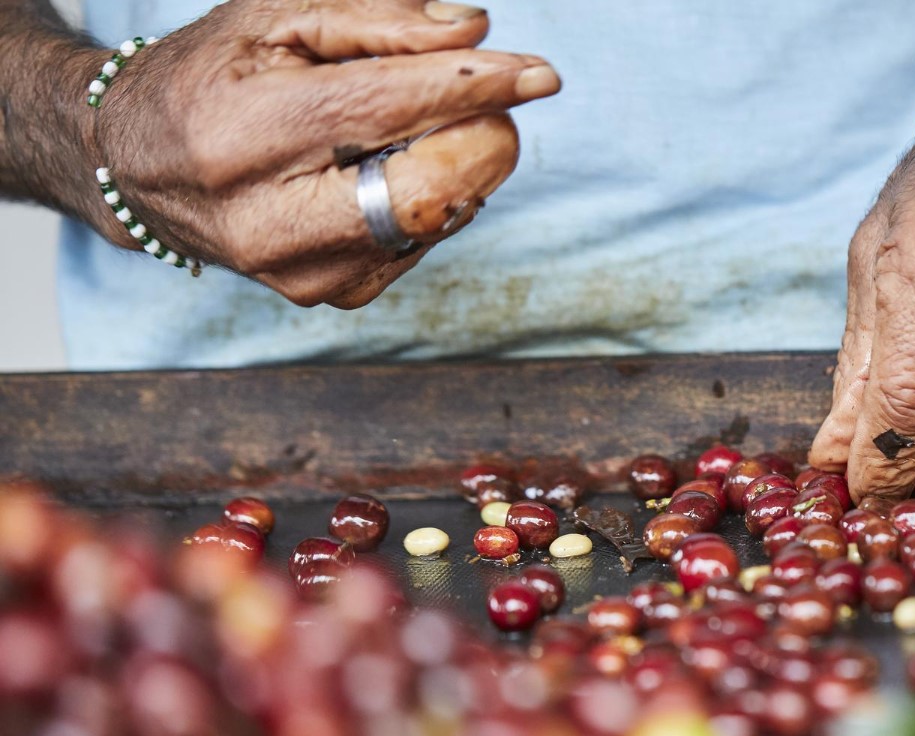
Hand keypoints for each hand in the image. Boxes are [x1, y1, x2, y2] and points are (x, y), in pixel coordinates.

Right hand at [85, 0, 560, 307]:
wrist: (139, 167)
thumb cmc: (216, 77)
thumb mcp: (277, 18)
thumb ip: (376, 19)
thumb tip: (474, 33)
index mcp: (241, 135)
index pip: (383, 109)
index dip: (473, 89)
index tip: (542, 75)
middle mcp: (265, 221)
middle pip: (421, 191)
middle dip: (482, 138)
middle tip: (496, 100)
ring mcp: (300, 274)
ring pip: (432, 221)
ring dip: (458, 165)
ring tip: (417, 129)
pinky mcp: (330, 297)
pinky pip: (422, 242)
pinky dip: (434, 199)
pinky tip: (395, 169)